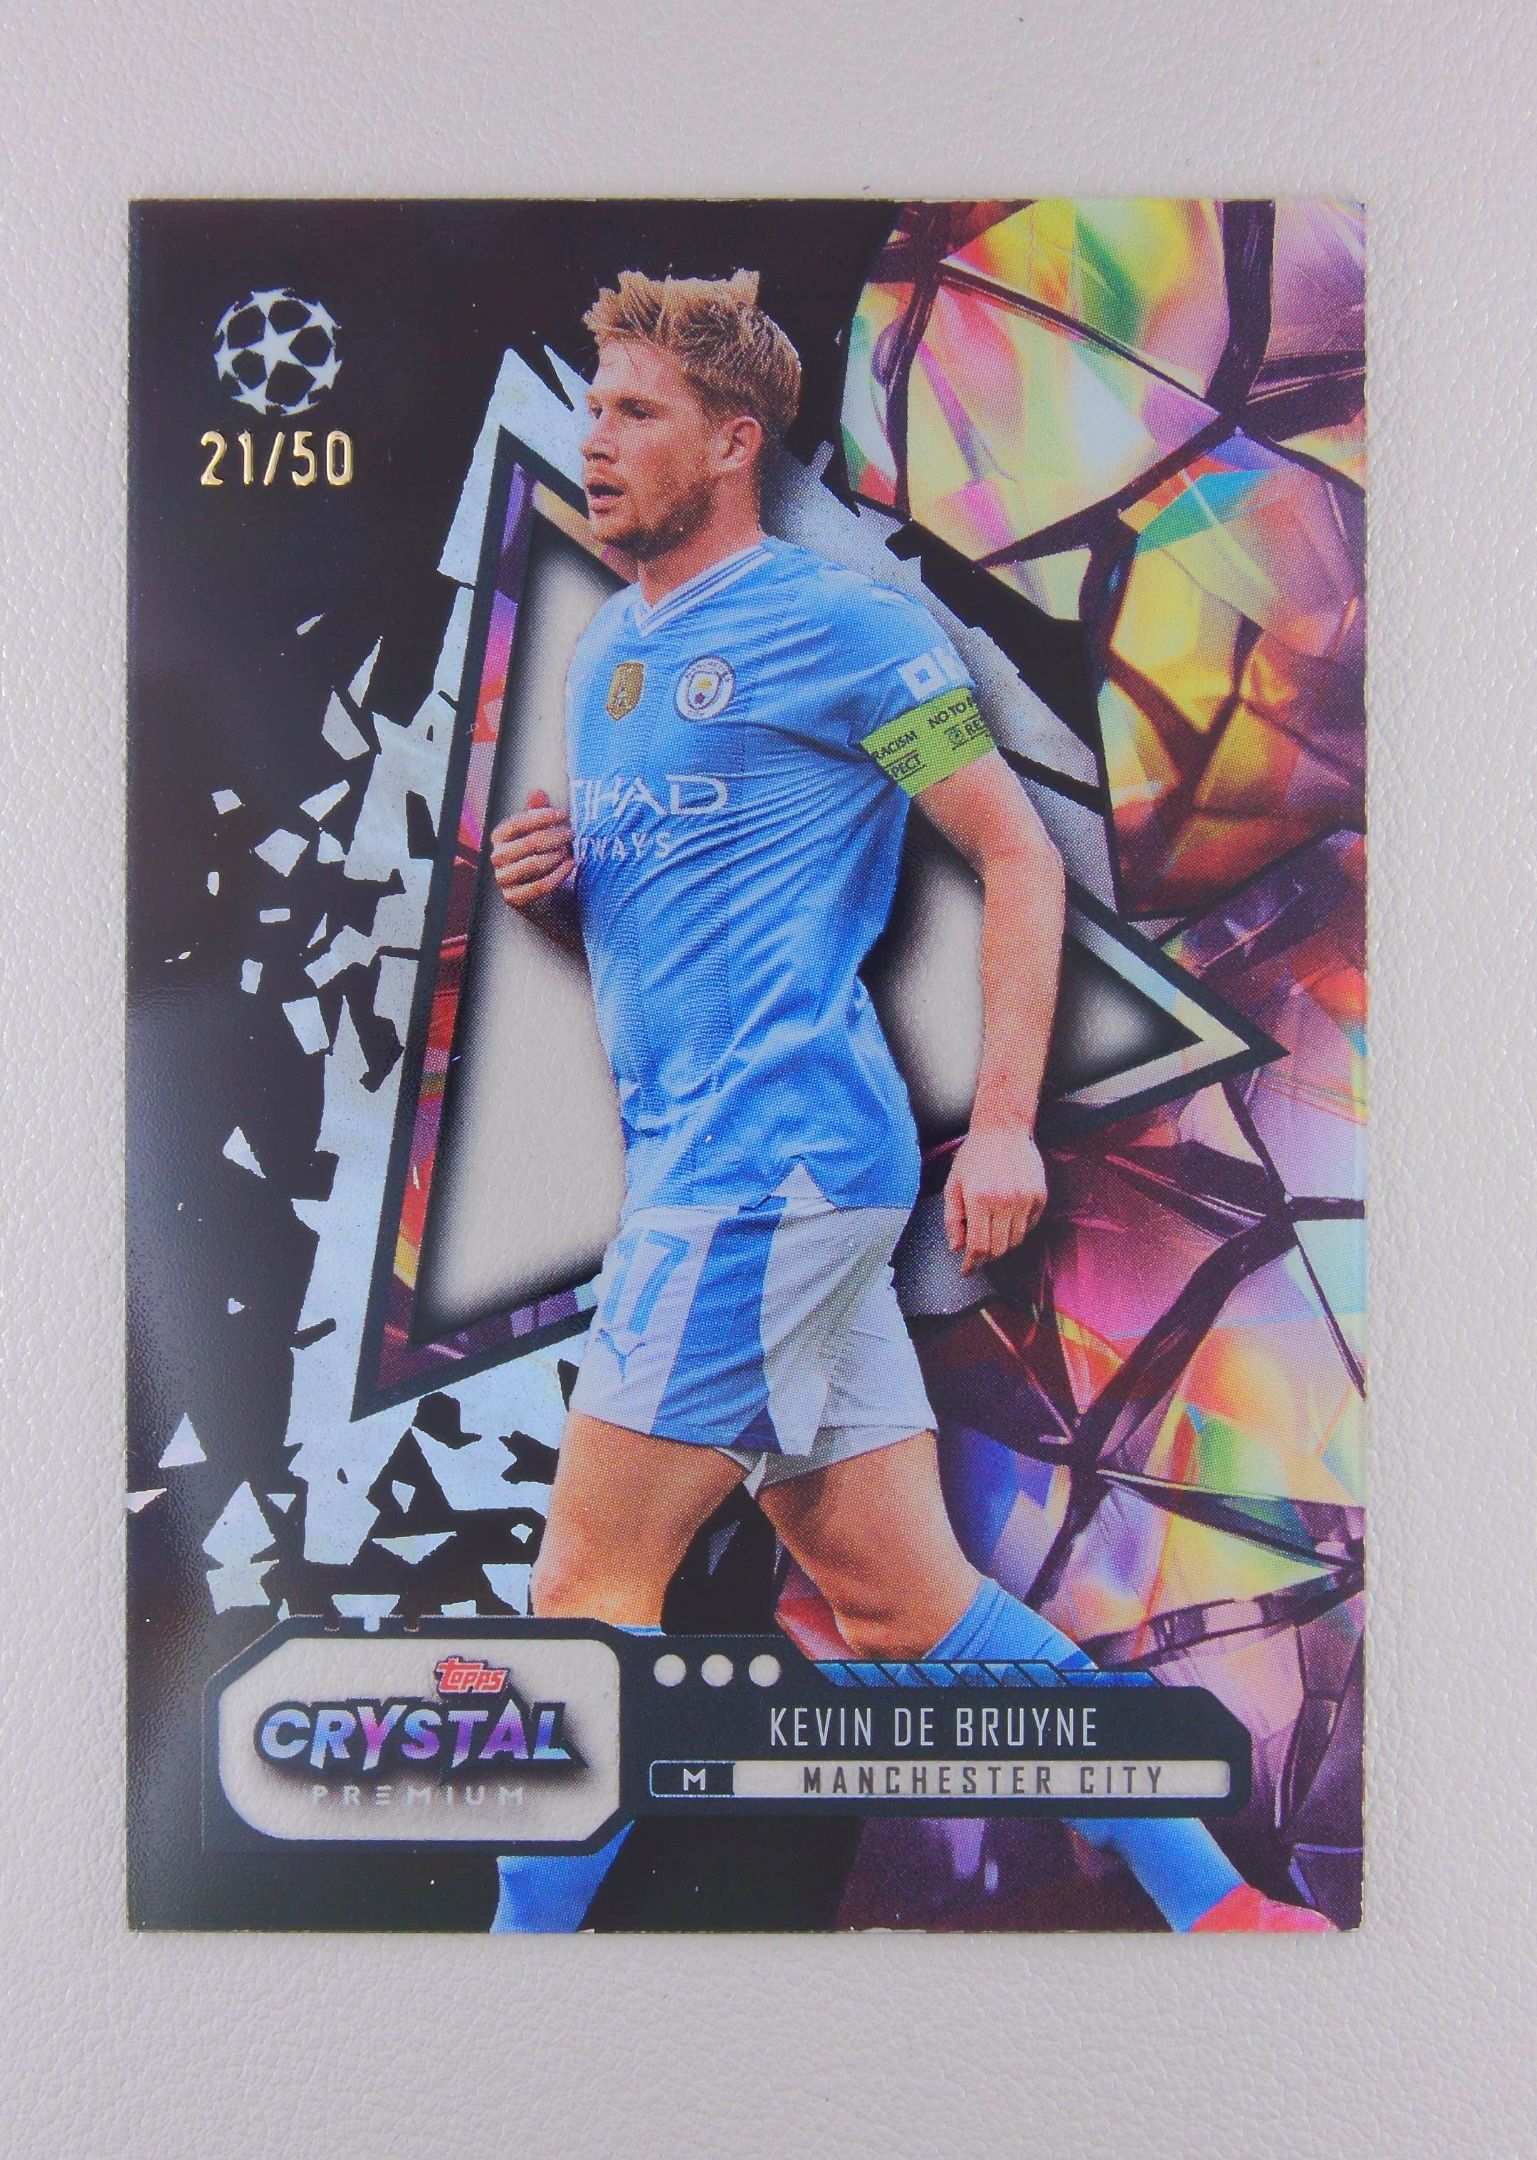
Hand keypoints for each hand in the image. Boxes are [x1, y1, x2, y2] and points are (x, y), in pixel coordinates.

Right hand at [491, 788, 573, 912]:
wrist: (538, 893)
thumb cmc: (539, 856)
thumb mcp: (538, 832)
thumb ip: (537, 813)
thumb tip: (537, 792)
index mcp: (499, 837)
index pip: (518, 823)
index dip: (542, 817)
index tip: (564, 814)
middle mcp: (497, 857)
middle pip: (529, 843)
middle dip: (555, 837)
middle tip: (572, 834)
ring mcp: (503, 878)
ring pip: (533, 865)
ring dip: (556, 856)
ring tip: (570, 851)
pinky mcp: (514, 898)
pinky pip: (539, 886)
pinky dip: (558, 875)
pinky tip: (570, 865)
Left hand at [943, 1125, 1047, 1274]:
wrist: (1003, 1129)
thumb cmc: (974, 1156)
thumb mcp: (954, 1184)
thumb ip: (953, 1218)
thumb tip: (957, 1247)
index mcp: (979, 1199)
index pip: (978, 1246)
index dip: (972, 1264)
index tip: (967, 1270)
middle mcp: (1005, 1201)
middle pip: (999, 1248)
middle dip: (986, 1257)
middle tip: (977, 1253)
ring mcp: (1025, 1199)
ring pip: (1016, 1240)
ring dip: (1002, 1244)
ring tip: (992, 1233)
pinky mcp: (1040, 1196)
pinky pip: (1030, 1226)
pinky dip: (1018, 1229)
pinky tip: (1007, 1219)